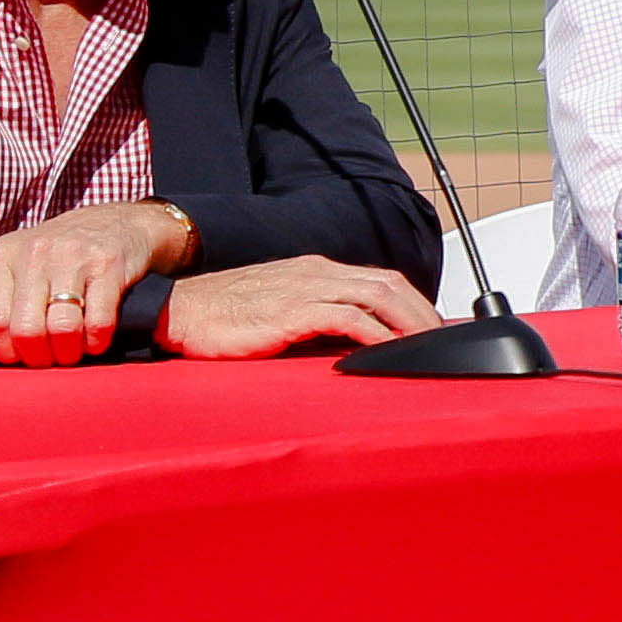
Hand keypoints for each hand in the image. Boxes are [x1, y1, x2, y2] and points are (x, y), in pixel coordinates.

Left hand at [0, 198, 193, 367]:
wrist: (116, 222)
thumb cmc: (56, 249)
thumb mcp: (11, 251)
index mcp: (2, 255)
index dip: (7, 351)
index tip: (19, 356)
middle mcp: (34, 252)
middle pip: (26, 330)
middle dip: (39, 357)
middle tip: (48, 358)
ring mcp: (72, 257)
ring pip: (62, 328)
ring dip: (68, 352)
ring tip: (72, 352)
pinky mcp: (108, 266)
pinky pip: (98, 321)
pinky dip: (96, 342)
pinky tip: (95, 339)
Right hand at [156, 257, 442, 358]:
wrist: (180, 310)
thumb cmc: (227, 316)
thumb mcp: (281, 312)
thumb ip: (315, 320)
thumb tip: (352, 346)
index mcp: (317, 270)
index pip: (379, 279)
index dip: (411, 302)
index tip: (431, 328)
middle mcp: (317, 272)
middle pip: (387, 284)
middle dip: (420, 312)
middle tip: (441, 341)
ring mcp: (304, 288)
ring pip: (375, 296)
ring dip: (407, 322)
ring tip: (425, 347)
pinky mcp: (290, 311)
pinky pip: (345, 317)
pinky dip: (373, 333)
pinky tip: (387, 351)